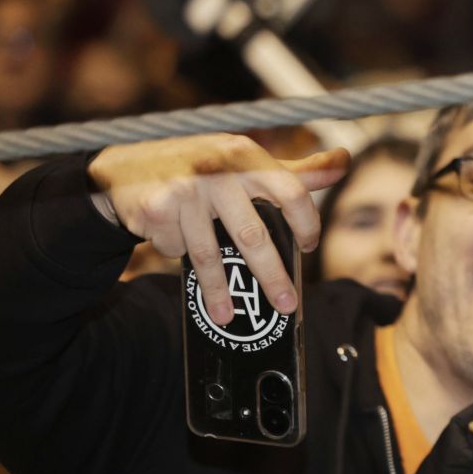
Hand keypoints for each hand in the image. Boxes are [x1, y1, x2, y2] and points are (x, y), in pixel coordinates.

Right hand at [88, 135, 347, 321]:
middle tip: (286, 306)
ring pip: (208, 253)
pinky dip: (176, 251)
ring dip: (219, 291)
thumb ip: (295, 170)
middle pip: (253, 235)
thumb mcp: (247, 160)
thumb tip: (344, 162)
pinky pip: (175, 248)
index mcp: (246, 156)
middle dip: (271, 277)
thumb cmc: (203, 166)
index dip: (306, 223)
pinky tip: (173, 239)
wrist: (127, 163)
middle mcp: (217, 170)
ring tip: (228, 317)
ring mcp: (184, 189)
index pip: (291, 192)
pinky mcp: (155, 207)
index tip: (308, 247)